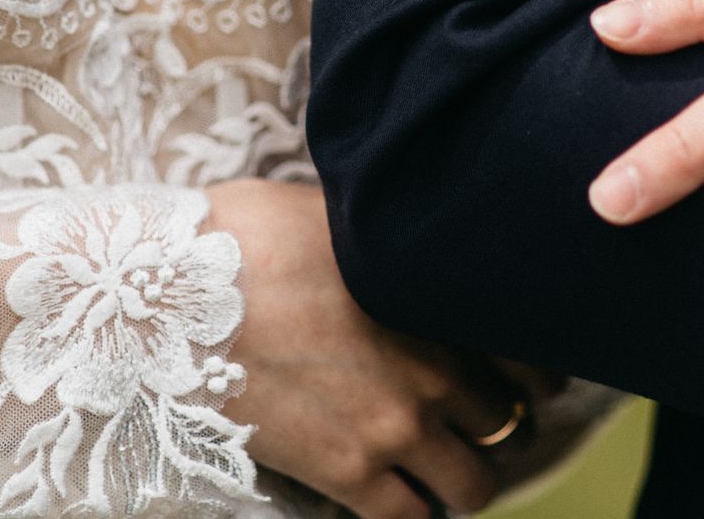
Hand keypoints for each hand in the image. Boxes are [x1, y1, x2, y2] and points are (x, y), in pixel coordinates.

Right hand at [208, 180, 526, 518]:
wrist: (169, 295)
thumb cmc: (247, 236)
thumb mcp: (340, 215)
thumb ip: (392, 242)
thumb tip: (406, 231)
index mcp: (440, 302)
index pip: (530, 354)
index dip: (534, 369)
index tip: (525, 375)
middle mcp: (435, 371)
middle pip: (508, 422)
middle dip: (498, 424)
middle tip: (475, 420)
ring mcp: (394, 428)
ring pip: (476, 484)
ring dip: (466, 476)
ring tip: (443, 463)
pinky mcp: (345, 473)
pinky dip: (415, 512)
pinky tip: (399, 493)